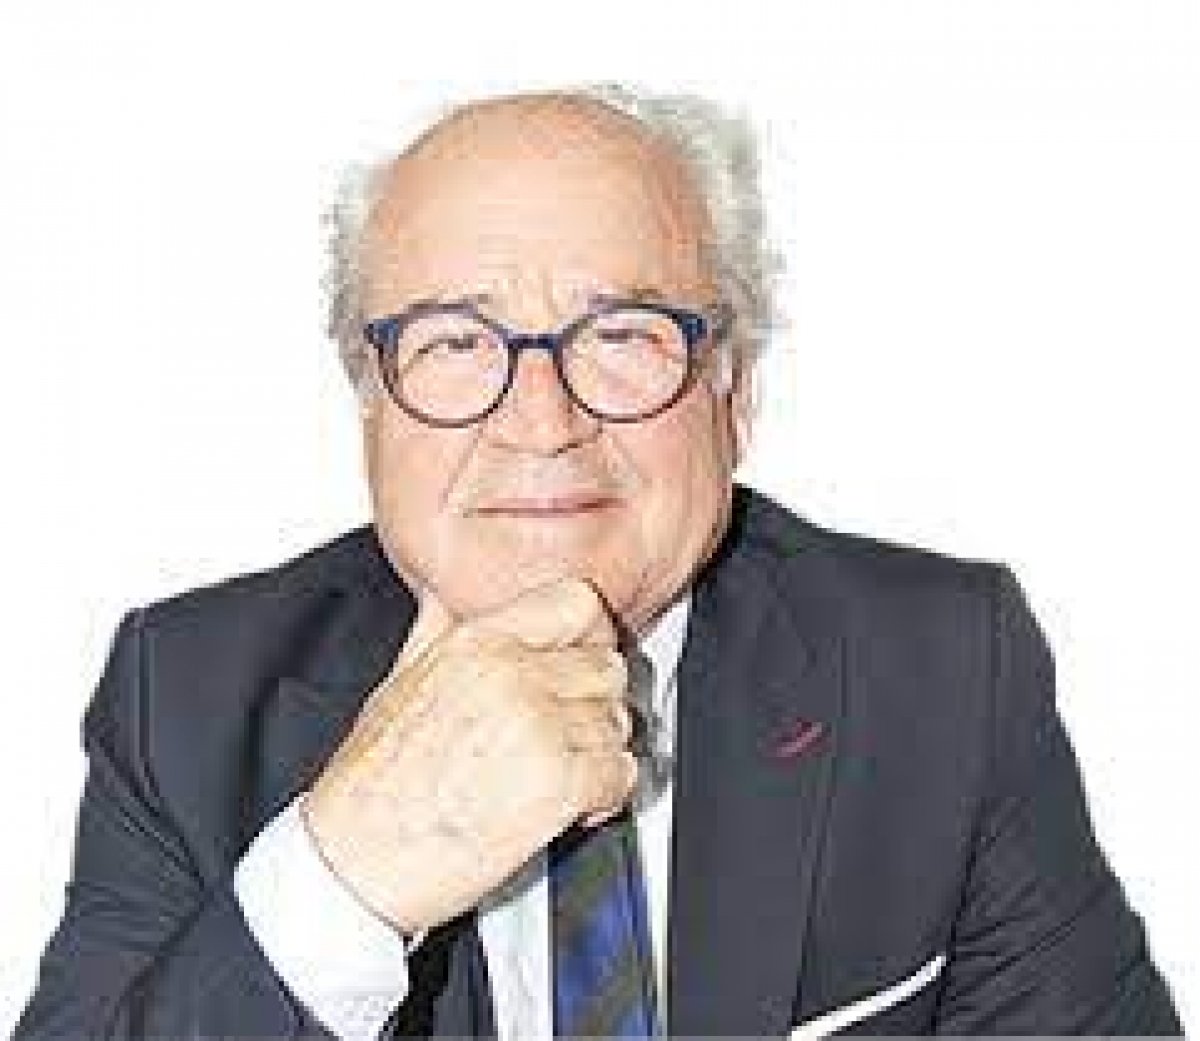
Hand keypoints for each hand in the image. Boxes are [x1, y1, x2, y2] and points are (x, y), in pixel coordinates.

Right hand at [300, 576, 637, 933]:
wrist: (351, 863)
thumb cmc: (366, 788)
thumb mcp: (396, 683)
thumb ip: (434, 631)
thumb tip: (443, 597)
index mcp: (475, 643)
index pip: (577, 602)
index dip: (591, 636)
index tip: (583, 664)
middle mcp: (511, 674)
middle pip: (608, 667)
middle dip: (595, 707)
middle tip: (569, 736)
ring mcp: (537, 726)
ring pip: (618, 724)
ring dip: (598, 756)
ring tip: (558, 777)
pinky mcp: (557, 784)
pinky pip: (620, 775)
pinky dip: (605, 798)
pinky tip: (568, 808)